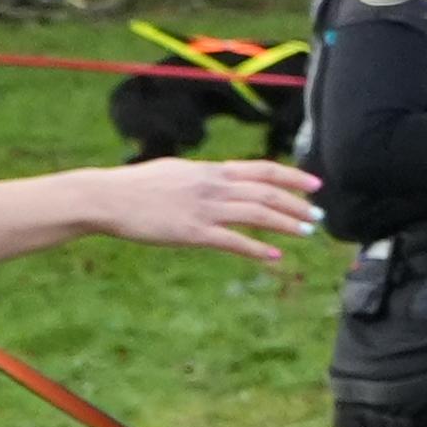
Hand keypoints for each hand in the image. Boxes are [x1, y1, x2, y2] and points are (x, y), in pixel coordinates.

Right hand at [90, 158, 324, 260]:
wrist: (107, 198)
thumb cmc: (137, 186)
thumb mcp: (177, 171)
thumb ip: (204, 176)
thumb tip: (223, 176)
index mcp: (211, 170)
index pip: (262, 170)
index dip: (292, 177)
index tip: (316, 185)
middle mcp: (213, 186)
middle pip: (267, 193)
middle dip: (297, 205)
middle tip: (319, 216)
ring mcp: (204, 209)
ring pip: (257, 215)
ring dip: (286, 224)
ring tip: (307, 233)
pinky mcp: (192, 232)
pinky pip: (233, 241)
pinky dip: (257, 248)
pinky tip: (274, 256)